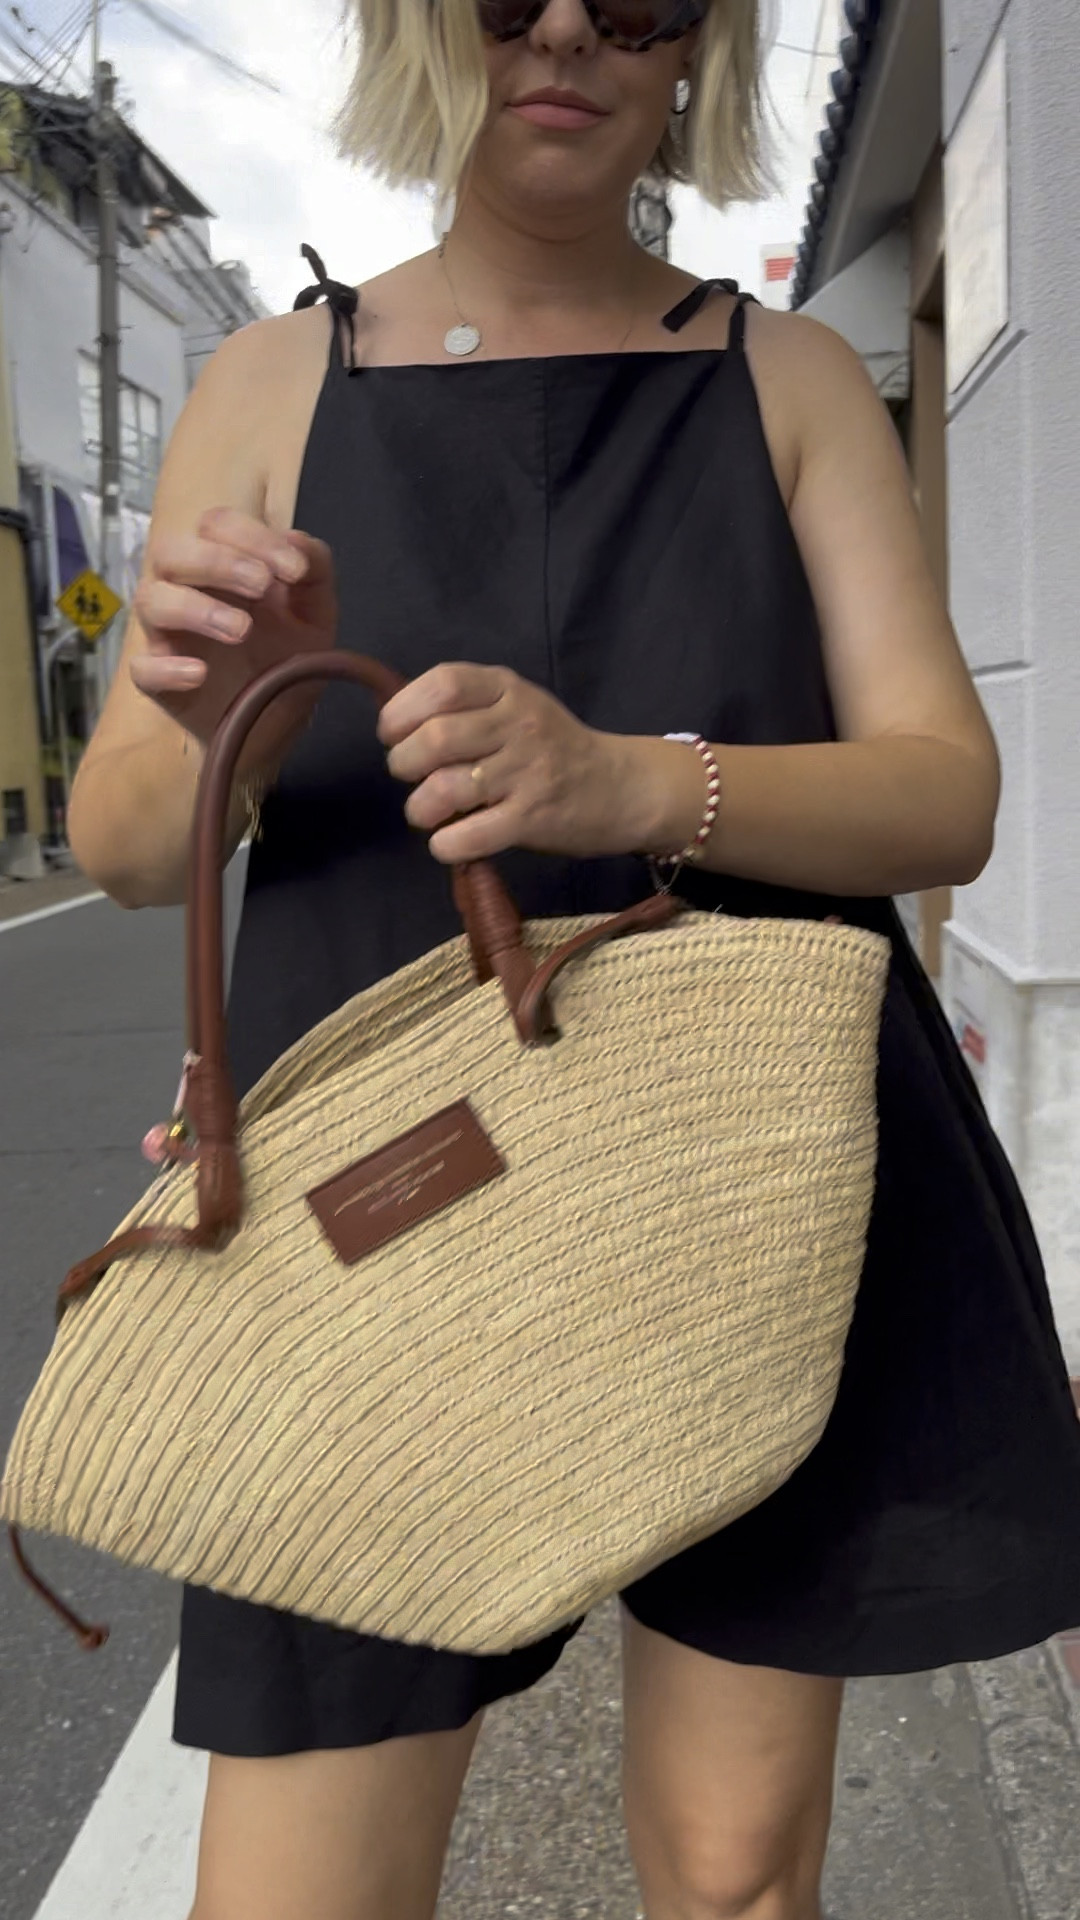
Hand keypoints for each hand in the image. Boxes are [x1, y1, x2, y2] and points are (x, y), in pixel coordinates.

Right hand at [130, 508, 336, 778]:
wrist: (278, 725)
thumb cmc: (287, 659)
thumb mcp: (317, 615)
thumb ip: (315, 572)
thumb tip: (295, 538)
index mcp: (224, 567)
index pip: (217, 525)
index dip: (252, 536)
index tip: (294, 569)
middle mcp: (187, 591)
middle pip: (170, 551)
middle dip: (217, 561)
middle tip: (261, 586)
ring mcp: (169, 636)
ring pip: (150, 600)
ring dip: (195, 607)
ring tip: (241, 631)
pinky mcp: (160, 681)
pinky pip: (142, 668)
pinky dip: (166, 668)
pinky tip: (199, 674)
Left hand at [378, 663, 638, 863]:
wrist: (621, 788)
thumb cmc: (553, 747)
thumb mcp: (517, 705)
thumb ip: (466, 706)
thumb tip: (396, 727)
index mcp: (508, 689)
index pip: (443, 684)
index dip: (403, 711)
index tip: (394, 735)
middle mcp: (519, 724)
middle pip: (435, 739)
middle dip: (403, 763)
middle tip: (409, 777)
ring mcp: (527, 773)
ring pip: (445, 789)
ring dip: (420, 808)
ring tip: (426, 812)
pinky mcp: (533, 819)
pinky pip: (470, 835)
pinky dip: (445, 844)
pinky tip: (448, 842)